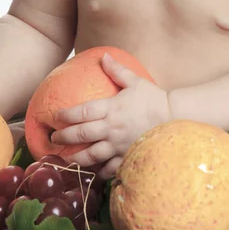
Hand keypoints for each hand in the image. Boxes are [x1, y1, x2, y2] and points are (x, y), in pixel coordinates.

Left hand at [51, 53, 170, 179]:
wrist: (175, 117)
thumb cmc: (154, 98)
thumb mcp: (135, 81)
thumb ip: (117, 70)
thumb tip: (103, 56)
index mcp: (111, 108)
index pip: (82, 112)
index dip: (66, 115)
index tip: (55, 117)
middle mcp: (112, 128)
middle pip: (82, 134)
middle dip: (64, 137)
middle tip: (53, 139)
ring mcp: (119, 145)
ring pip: (91, 155)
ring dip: (76, 158)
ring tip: (65, 160)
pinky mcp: (127, 157)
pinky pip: (110, 168)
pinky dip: (99, 172)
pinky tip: (92, 173)